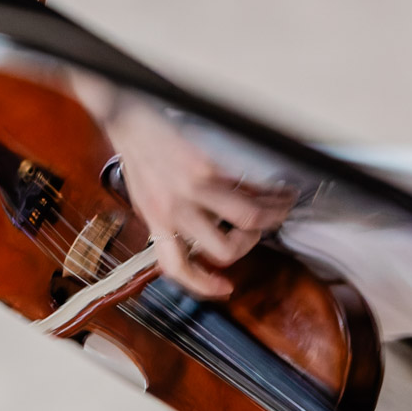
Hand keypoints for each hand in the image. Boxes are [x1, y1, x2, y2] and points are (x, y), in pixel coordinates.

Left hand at [105, 101, 295, 297]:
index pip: (177, 268)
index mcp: (157, 223)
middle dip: (248, 245)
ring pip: (247, 218)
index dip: (204, 286)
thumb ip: (168, 224)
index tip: (225, 288)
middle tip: (256, 233)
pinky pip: (249, 186)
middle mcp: (175, 211)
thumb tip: (194, 242)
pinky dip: (271, 190)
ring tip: (280, 209)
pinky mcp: (209, 166)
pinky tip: (278, 188)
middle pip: (224, 249)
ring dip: (272, 218)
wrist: (131, 121)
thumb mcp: (146, 201)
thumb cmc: (140, 157)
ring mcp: (193, 189)